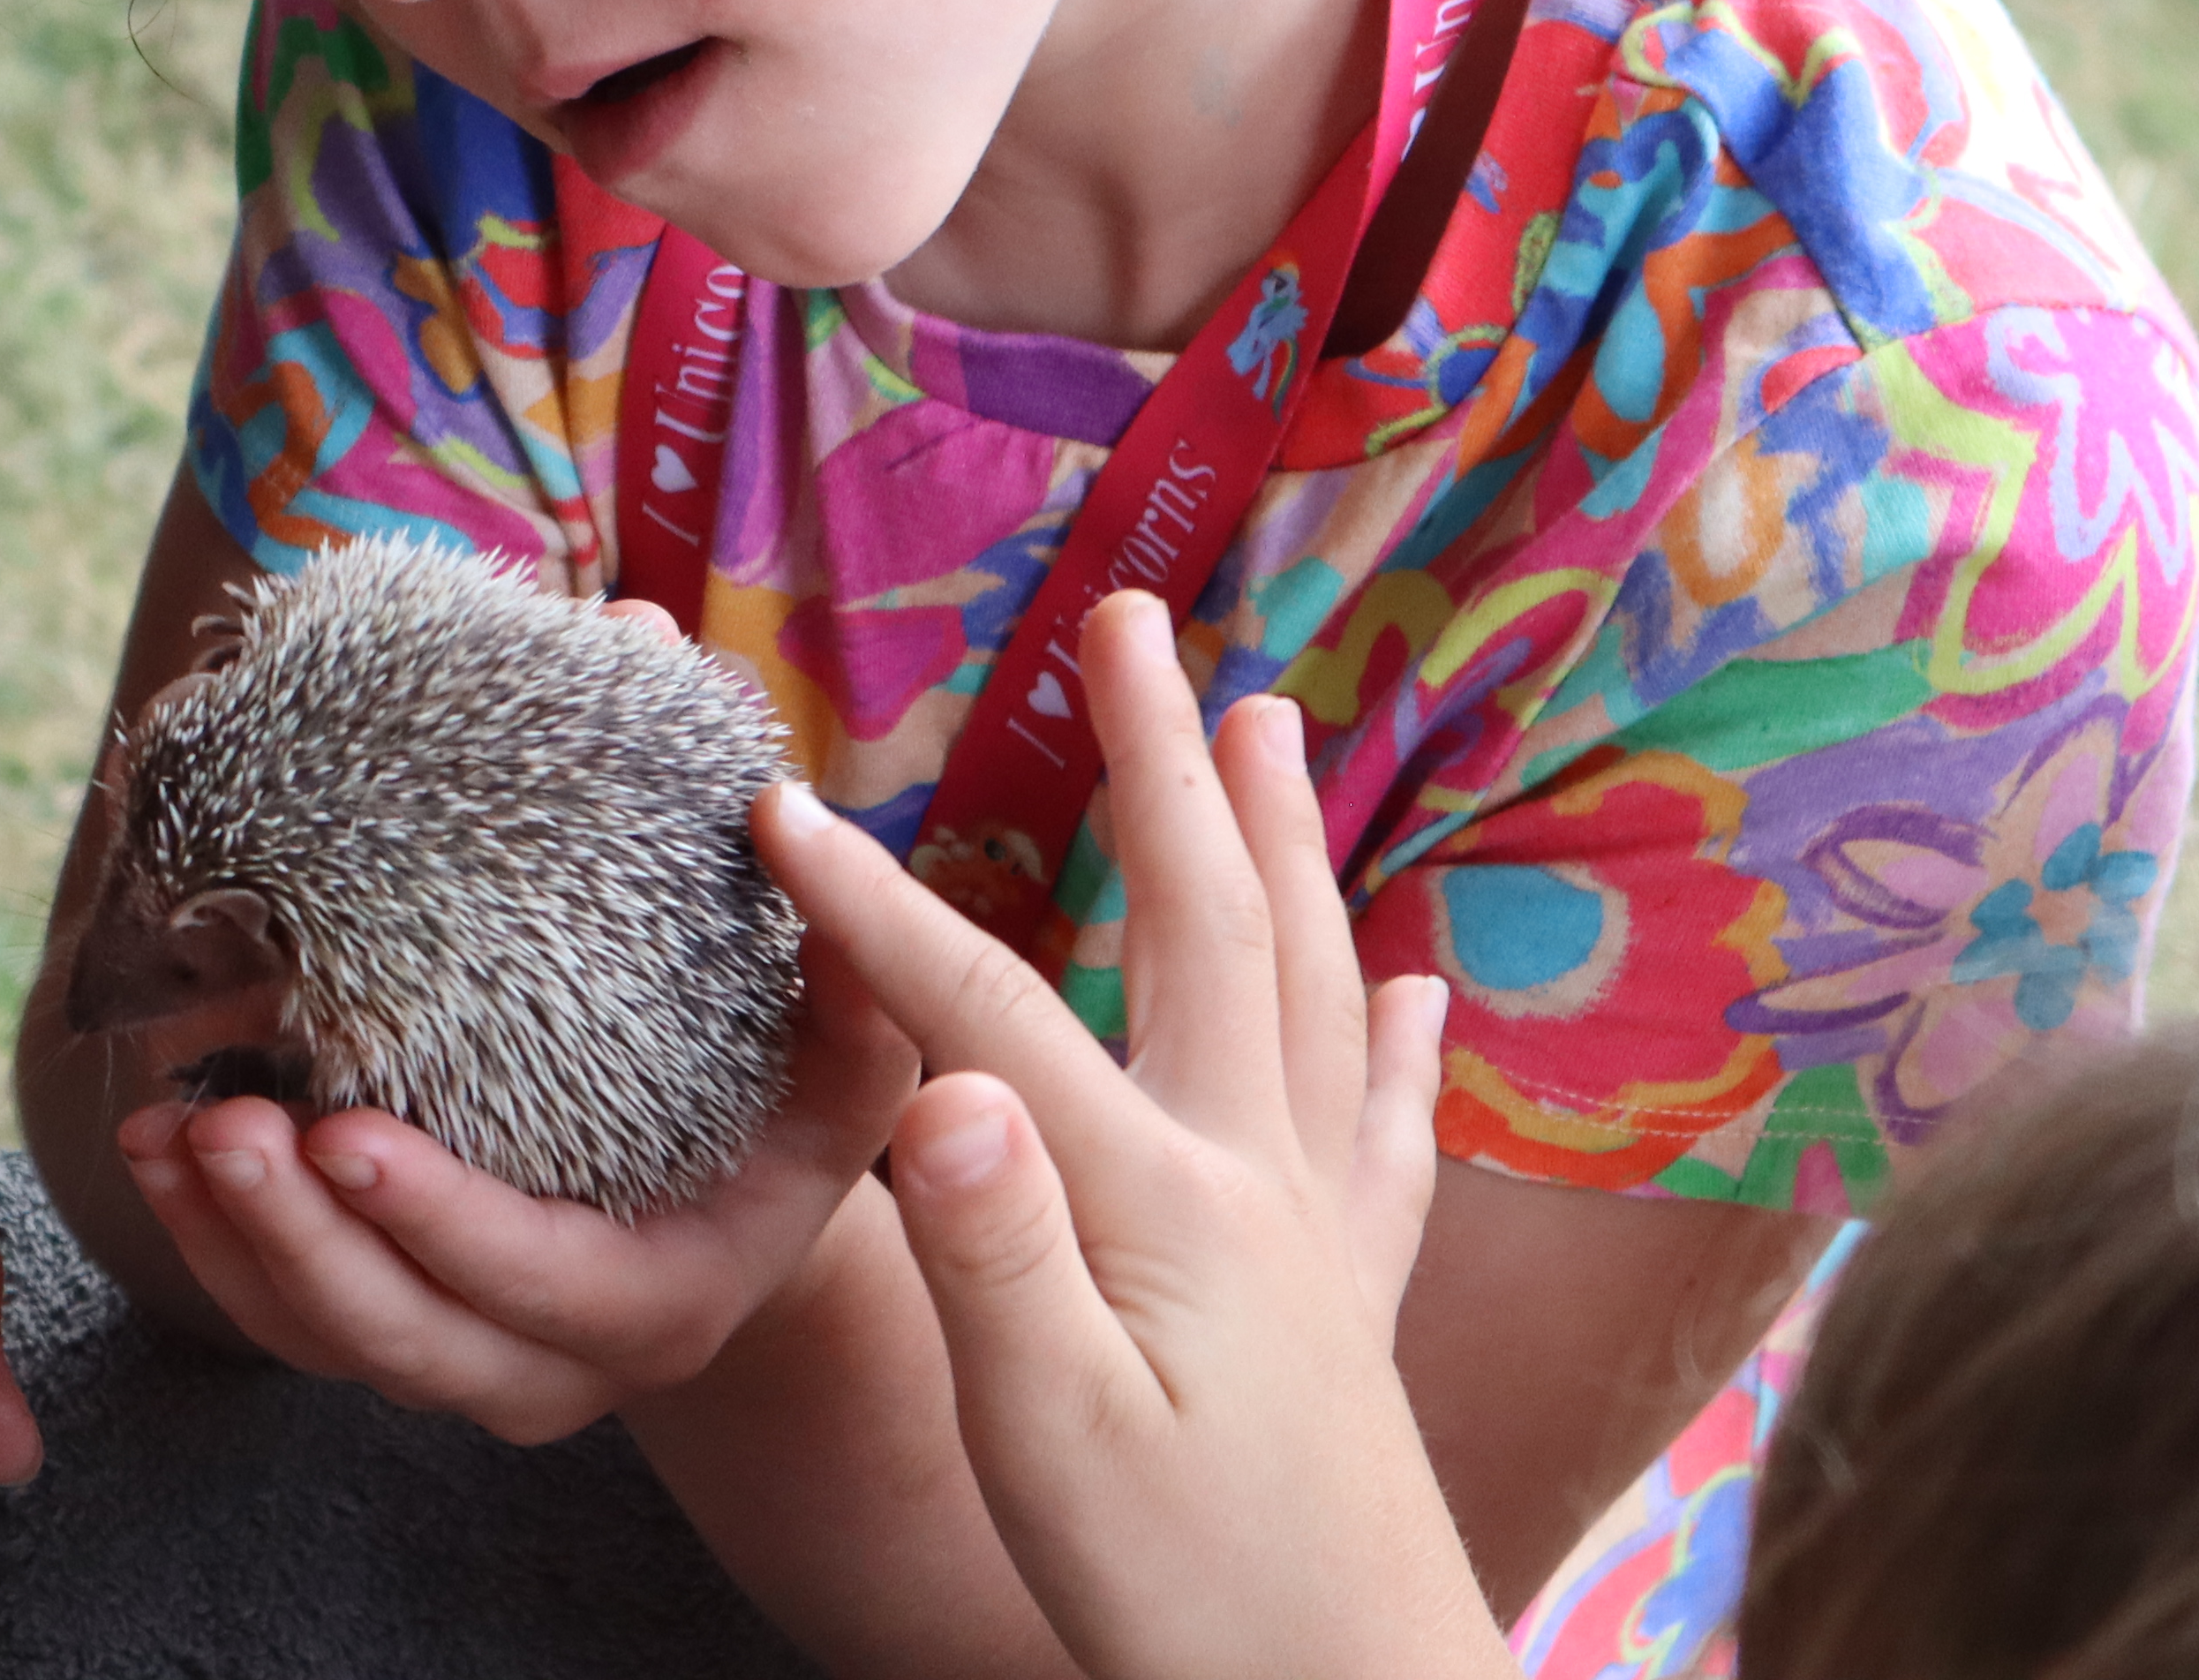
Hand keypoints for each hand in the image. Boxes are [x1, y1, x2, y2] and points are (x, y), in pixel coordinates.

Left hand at [107, 970, 915, 1447]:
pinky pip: (286, 1319)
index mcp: (667, 1299)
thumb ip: (846, 954)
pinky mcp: (395, 1335)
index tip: (343, 1132)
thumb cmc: (789, 1109)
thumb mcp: (847, 1050)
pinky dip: (212, 1243)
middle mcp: (559, 1364)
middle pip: (404, 1335)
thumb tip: (775, 800)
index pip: (538, 1284)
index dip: (436, 1221)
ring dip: (230, 1239)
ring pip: (325, 1338)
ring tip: (160, 1124)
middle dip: (297, 1239)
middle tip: (217, 1120)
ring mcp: (466, 1363)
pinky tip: (154, 1145)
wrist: (741, 1216)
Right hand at [755, 593, 1496, 1679]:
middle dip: (1153, 761)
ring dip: (1284, 841)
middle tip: (1126, 618)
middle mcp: (1255, 1183)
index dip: (870, 909)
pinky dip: (1398, 1041)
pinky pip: (1388, 1133)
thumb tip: (943, 1093)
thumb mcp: (1054, 1442)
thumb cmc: (1187, 1607)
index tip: (773, 806)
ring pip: (1309, 984)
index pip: (985, 1014)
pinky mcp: (1355, 1307)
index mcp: (1160, 1206)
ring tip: (1271, 718)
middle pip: (1204, 923)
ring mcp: (1319, 1235)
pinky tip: (1425, 989)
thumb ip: (995, 1258)